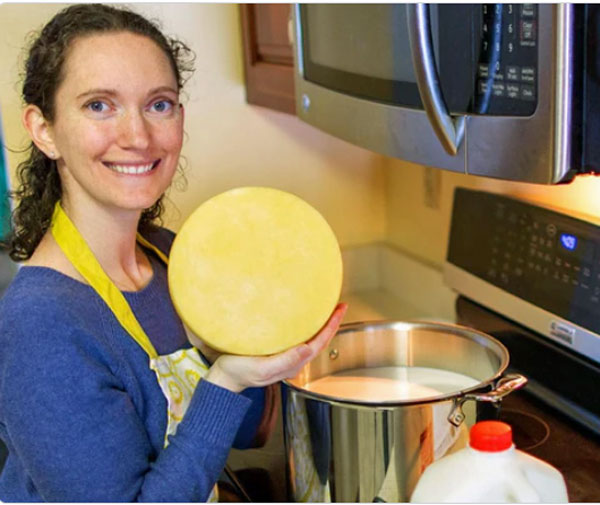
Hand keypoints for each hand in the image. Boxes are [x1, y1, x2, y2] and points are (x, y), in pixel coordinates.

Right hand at [203, 303, 347, 392]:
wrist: (223, 379)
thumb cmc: (237, 373)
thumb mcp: (260, 368)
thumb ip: (284, 361)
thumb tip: (306, 349)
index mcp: (292, 365)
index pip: (319, 344)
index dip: (331, 326)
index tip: (339, 310)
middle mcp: (293, 362)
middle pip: (319, 341)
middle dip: (331, 323)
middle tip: (338, 305)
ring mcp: (285, 358)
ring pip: (310, 339)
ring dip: (320, 324)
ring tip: (326, 309)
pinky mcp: (277, 353)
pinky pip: (298, 338)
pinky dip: (307, 326)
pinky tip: (303, 318)